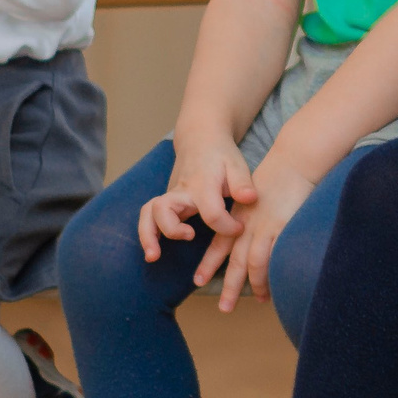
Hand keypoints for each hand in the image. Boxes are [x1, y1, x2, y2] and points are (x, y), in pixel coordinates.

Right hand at [149, 131, 256, 258]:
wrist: (201, 140)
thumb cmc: (221, 156)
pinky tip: (153, 252)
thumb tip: (250, 198)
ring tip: (154, 257)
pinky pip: (148, 217)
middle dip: (172, 229)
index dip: (226, 227)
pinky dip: (147, 234)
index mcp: (203, 184)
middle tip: (191, 237)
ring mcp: (170, 196)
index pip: (211, 213)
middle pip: (165, 209)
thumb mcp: (238, 165)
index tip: (239, 229)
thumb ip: (243, 183)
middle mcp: (181, 191)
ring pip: (148, 213)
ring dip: (148, 235)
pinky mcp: (165, 202)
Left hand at [207, 158, 313, 309]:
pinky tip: (276, 284)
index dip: (210, 264)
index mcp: (238, 218)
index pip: (220, 245)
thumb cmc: (277, 179)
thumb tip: (247, 233)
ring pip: (253, 262)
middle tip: (224, 308)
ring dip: (254, 284)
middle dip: (230, 286)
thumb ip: (247, 217)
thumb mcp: (251, 197)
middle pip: (236, 261)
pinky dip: (271, 273)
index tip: (199, 280)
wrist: (293, 164)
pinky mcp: (281, 228)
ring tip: (260, 300)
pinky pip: (273, 256)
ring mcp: (264, 227)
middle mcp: (247, 226)